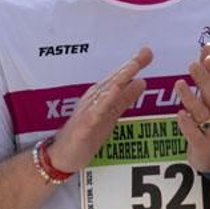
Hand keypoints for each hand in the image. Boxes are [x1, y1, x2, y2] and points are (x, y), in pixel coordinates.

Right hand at [47, 48, 153, 172]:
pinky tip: (114, 93)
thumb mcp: (110, 115)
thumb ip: (125, 99)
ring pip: (106, 92)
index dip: (133, 64)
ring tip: (133, 66)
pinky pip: (95, 112)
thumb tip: (142, 81)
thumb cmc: (86, 135)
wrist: (61, 156)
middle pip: (114, 80)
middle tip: (146, 52)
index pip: (119, 78)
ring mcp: (88, 112)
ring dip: (119, 78)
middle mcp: (94, 99)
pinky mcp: (83, 126)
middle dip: (130, 66)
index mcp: (101, 96)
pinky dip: (104, 101)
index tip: (148, 51)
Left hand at [175, 44, 209, 174]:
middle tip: (192, 65)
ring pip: (205, 114)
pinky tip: (180, 114)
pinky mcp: (202, 146)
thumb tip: (209, 45)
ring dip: (192, 98)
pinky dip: (188, 125)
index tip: (208, 57)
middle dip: (206, 80)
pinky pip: (196, 135)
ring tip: (179, 84)